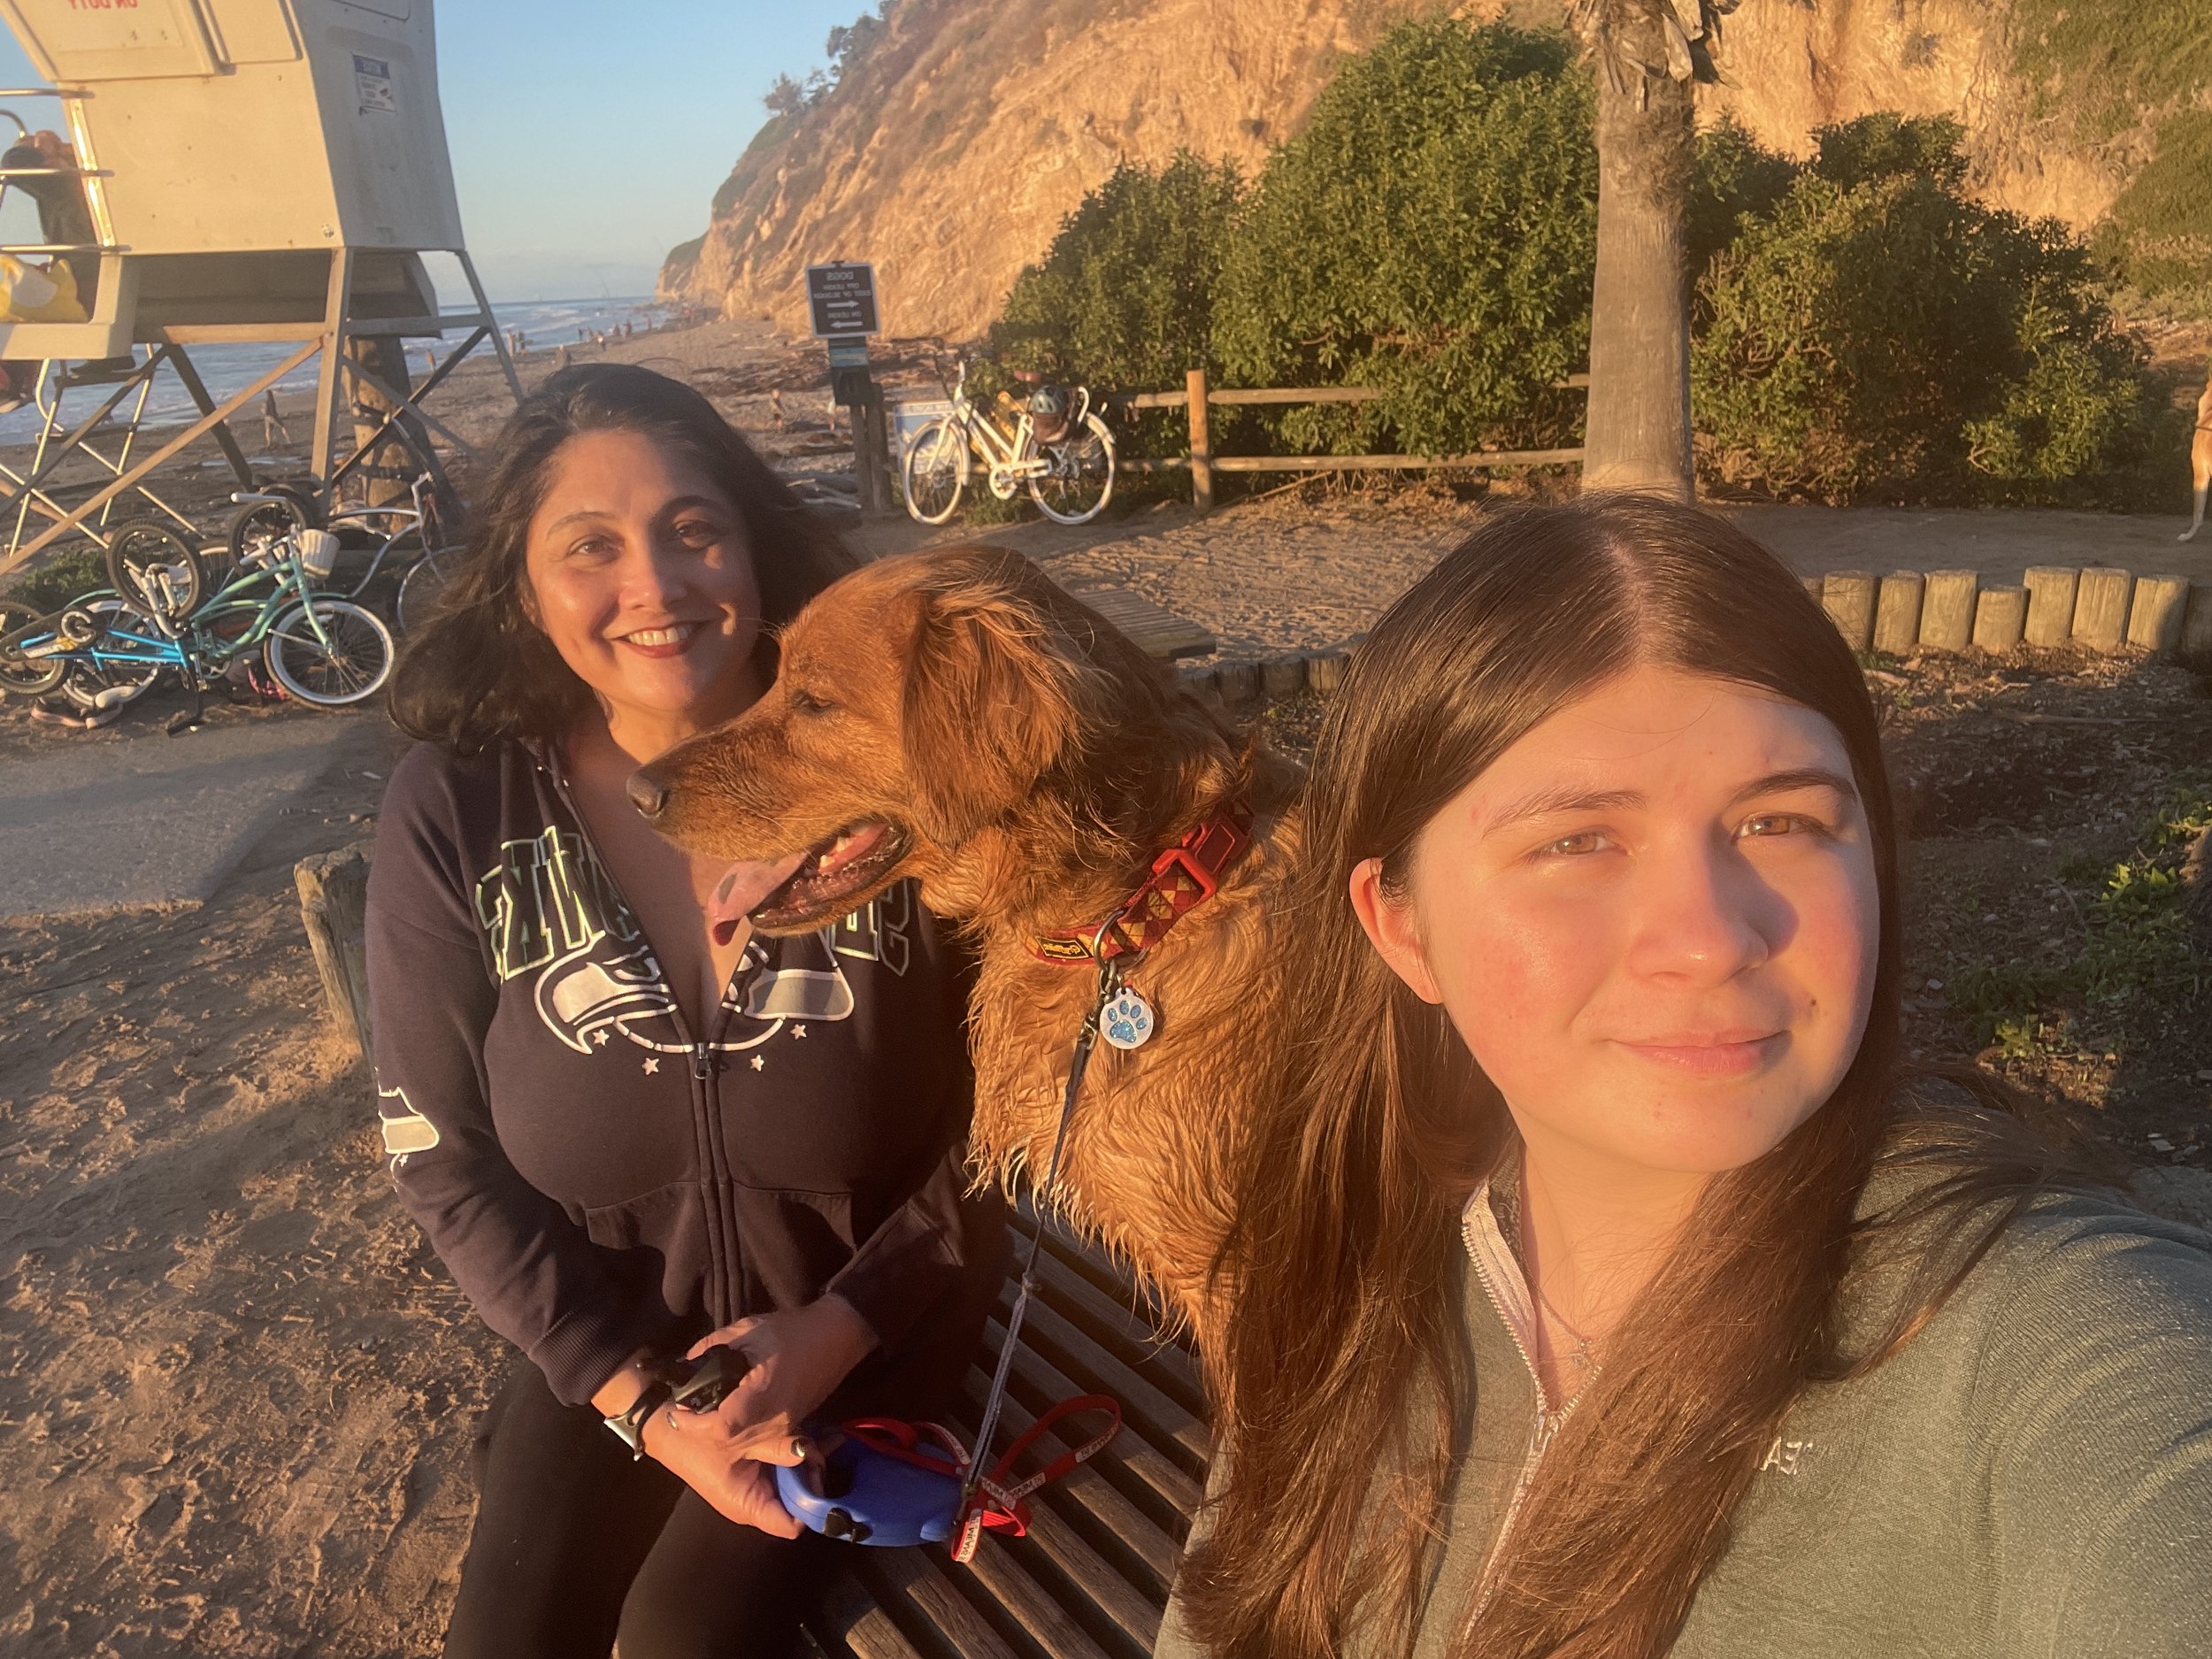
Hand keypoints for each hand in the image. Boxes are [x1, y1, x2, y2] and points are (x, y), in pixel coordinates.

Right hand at [638, 1399, 808, 1536]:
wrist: (666, 1427)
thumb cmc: (695, 1441)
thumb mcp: (736, 1440)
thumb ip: (775, 1447)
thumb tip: (808, 1453)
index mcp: (748, 1506)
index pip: (792, 1524)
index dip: (811, 1502)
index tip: (817, 1471)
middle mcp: (754, 1502)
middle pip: (797, 1501)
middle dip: (811, 1475)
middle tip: (821, 1446)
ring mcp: (754, 1486)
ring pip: (792, 1481)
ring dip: (805, 1461)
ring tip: (821, 1436)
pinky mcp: (754, 1470)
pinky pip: (783, 1467)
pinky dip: (795, 1453)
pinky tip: (809, 1434)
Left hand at [687, 1294, 877, 1444]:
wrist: (839, 1336)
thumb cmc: (796, 1330)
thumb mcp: (749, 1329)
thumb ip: (714, 1344)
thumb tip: (687, 1360)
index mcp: (762, 1394)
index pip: (723, 1426)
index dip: (694, 1425)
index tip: (678, 1411)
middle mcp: (774, 1419)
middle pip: (729, 1442)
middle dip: (701, 1432)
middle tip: (683, 1413)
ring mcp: (785, 1426)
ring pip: (743, 1445)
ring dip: (718, 1435)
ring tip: (699, 1414)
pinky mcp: (790, 1425)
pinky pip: (757, 1439)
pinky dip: (736, 1433)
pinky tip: (725, 1414)